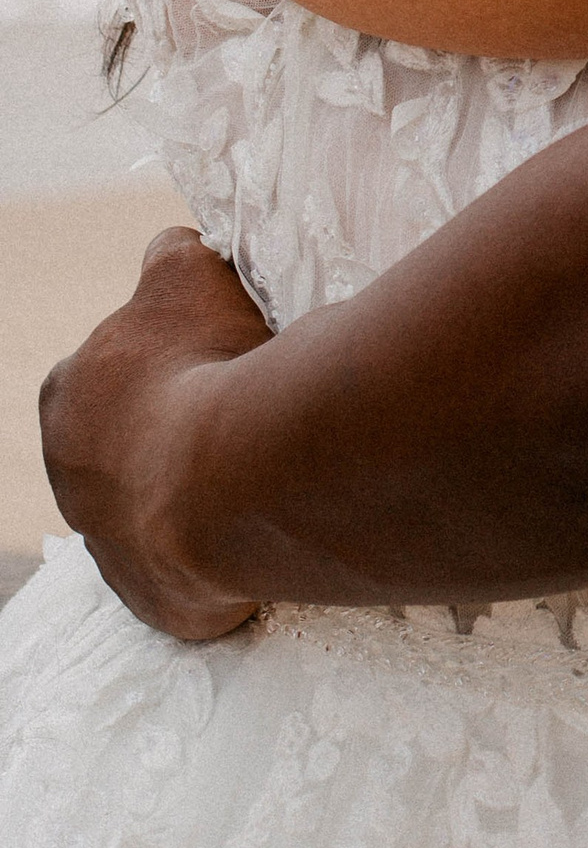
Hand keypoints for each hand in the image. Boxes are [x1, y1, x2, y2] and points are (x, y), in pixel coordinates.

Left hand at [40, 226, 270, 640]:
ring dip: (198, 487)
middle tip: (243, 412)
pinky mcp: (151, 596)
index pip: (113, 368)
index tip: (215, 358)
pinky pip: (189, 565)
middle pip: (130, 441)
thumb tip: (172, 251)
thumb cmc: (204, 367)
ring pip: (156, 504)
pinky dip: (219, 544)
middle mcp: (68, 476)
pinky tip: (259, 518)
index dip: (169, 359)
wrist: (232, 482)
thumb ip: (171, 257)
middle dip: (177, 428)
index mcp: (68, 393)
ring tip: (259, 465)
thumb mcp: (187, 274)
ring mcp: (107, 545)